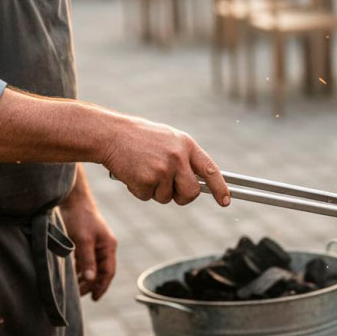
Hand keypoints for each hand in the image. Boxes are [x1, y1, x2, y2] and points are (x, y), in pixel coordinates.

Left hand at [60, 195, 116, 299]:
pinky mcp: (83, 241)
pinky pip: (83, 260)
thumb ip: (87, 260)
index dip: (101, 286)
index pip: (108, 272)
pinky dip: (78, 269)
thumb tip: (90, 279)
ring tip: (74, 289)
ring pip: (91, 267)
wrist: (71, 199)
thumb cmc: (79, 217)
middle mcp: (103, 246)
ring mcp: (94, 244)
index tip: (94, 298)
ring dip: (84, 278)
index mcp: (108, 246)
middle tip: (79, 296)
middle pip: (100, 271)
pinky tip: (70, 275)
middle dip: (91, 285)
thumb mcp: (83, 240)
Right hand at [101, 117, 229, 206]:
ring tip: (144, 170)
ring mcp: (162, 169)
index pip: (210, 170)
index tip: (226, 201)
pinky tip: (133, 173)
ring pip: (167, 198)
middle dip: (182, 197)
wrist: (111, 134)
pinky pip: (147, 197)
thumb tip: (200, 181)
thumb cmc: (140, 138)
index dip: (220, 187)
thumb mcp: (168, 140)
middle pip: (191, 192)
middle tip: (169, 188)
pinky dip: (139, 190)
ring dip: (155, 191)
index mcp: (186, 145)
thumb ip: (184, 157)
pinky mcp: (145, 180)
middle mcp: (177, 157)